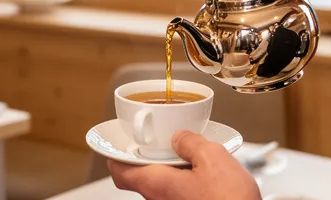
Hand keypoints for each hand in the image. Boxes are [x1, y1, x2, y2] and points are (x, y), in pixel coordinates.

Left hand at [107, 130, 261, 199]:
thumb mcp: (213, 157)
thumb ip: (192, 143)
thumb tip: (181, 137)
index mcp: (157, 184)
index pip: (120, 172)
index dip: (117, 156)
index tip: (121, 144)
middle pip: (142, 178)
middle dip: (152, 159)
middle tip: (165, 145)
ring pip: (162, 187)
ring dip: (172, 171)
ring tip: (192, 158)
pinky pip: (178, 196)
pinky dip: (185, 183)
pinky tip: (205, 176)